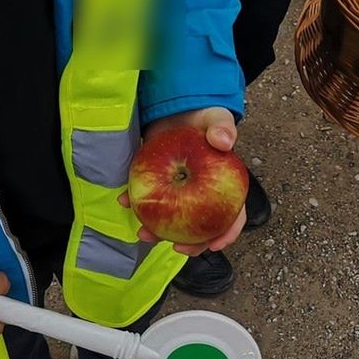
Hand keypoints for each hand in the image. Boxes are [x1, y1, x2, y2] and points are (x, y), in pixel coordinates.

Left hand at [120, 107, 245, 256]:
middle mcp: (204, 195)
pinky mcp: (159, 185)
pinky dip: (136, 202)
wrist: (176, 109)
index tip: (215, 244)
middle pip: (202, 227)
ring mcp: (179, 193)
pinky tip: (124, 200)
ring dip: (158, 231)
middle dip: (191, 244)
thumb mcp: (216, 118)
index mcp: (226, 186)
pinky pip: (149, 199)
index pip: (235, 214)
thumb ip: (222, 127)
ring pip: (173, 220)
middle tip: (177, 248)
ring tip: (143, 233)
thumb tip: (224, 141)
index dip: (228, 232)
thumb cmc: (202, 118)